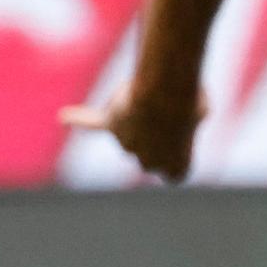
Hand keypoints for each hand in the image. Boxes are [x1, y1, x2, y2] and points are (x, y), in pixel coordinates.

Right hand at [63, 70, 202, 178]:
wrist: (164, 93)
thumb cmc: (188, 101)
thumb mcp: (202, 108)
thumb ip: (191, 114)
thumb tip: (176, 107)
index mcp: (176, 168)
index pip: (173, 173)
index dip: (176, 153)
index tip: (180, 136)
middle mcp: (150, 163)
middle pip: (151, 149)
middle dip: (156, 131)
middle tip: (169, 106)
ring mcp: (127, 146)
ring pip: (133, 127)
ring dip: (141, 110)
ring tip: (155, 92)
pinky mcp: (111, 125)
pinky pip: (92, 124)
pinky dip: (79, 120)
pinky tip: (64, 118)